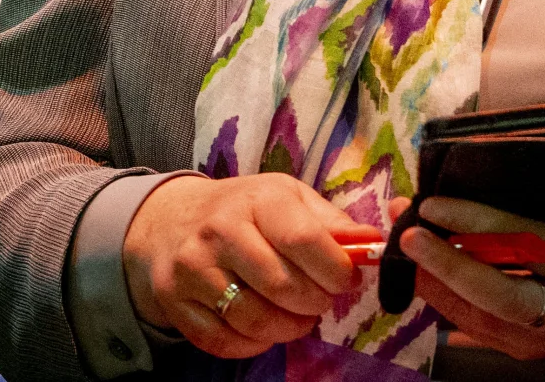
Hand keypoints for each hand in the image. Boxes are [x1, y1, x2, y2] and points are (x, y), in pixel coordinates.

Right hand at [123, 172, 368, 357]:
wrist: (171, 220)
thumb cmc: (244, 210)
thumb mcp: (287, 199)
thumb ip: (330, 223)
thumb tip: (373, 242)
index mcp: (256, 199)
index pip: (304, 240)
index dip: (335, 270)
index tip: (346, 280)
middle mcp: (219, 230)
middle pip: (283, 286)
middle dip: (315, 303)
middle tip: (320, 300)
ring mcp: (193, 268)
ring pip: (256, 319)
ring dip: (290, 328)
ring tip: (297, 316)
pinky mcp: (176, 301)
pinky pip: (225, 341)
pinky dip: (254, 344)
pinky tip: (264, 327)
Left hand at [403, 143, 544, 359]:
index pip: (528, 245)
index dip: (478, 224)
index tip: (437, 202)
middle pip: (495, 295)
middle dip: (445, 265)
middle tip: (408, 233)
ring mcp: (541, 336)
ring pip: (476, 315)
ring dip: (433, 279)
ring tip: (401, 241)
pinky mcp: (524, 345)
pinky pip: (475, 324)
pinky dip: (444, 297)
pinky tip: (420, 267)